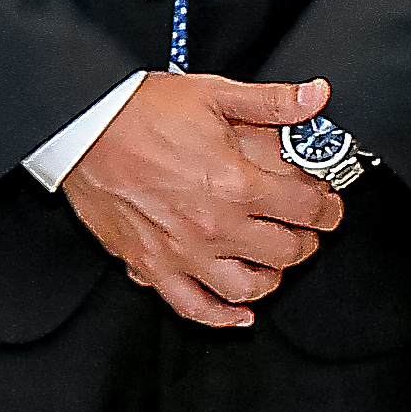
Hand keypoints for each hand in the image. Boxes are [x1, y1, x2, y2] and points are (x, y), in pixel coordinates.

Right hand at [64, 72, 344, 330]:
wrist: (82, 129)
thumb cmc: (139, 113)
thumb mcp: (214, 94)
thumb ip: (271, 102)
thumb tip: (315, 97)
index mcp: (237, 185)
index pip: (307, 210)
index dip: (328, 207)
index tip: (328, 204)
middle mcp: (215, 226)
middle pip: (287, 253)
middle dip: (306, 240)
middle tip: (304, 228)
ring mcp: (184, 253)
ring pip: (248, 288)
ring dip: (271, 277)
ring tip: (273, 261)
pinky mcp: (153, 267)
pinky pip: (193, 307)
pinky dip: (221, 317)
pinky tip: (238, 313)